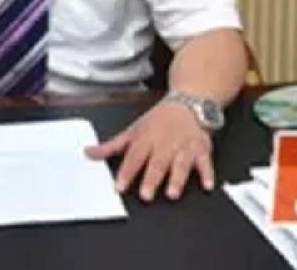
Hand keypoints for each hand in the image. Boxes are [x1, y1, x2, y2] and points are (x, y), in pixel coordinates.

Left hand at [85, 100, 213, 201]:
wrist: (188, 102)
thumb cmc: (159, 120)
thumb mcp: (133, 130)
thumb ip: (112, 146)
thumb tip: (89, 153)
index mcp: (147, 137)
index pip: (134, 155)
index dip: (126, 171)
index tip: (119, 186)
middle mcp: (165, 142)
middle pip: (157, 161)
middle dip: (152, 177)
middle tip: (145, 194)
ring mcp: (184, 145)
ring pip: (180, 163)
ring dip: (177, 178)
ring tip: (172, 193)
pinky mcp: (201, 148)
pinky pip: (205, 161)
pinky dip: (207, 173)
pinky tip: (206, 184)